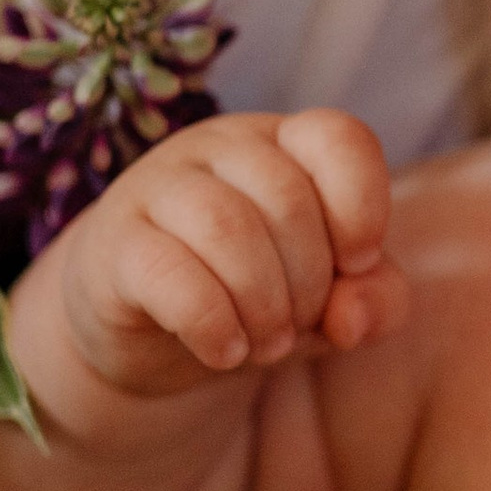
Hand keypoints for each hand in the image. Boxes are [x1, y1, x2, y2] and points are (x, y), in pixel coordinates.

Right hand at [54, 109, 407, 398]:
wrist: (150, 336)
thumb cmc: (256, 297)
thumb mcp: (334, 301)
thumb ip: (377, 299)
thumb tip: (349, 317)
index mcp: (282, 144)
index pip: (339, 138)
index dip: (363, 207)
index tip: (357, 263)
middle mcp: (218, 148)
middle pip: (288, 199)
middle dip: (310, 283)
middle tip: (296, 326)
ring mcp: (156, 187)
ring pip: (227, 226)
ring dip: (264, 304)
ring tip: (267, 345)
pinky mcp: (114, 244)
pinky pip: (170, 273)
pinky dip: (213, 323)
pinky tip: (224, 351)